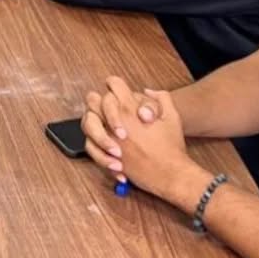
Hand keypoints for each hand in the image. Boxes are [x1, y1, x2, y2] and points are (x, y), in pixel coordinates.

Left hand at [82, 79, 195, 200]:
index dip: (116, 86)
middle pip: (93, 99)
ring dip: (95, 123)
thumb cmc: (171, 146)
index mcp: (130, 107)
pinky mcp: (106, 154)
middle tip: (109, 109)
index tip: (120, 93)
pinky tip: (112, 150)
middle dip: (99, 102)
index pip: (113, 84)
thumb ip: (160, 98)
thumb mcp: (172, 115)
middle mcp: (115, 120)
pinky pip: (90, 145)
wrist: (169, 173)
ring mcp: (108, 137)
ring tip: (110, 131)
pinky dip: (97, 147)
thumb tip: (147, 91)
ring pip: (87, 121)